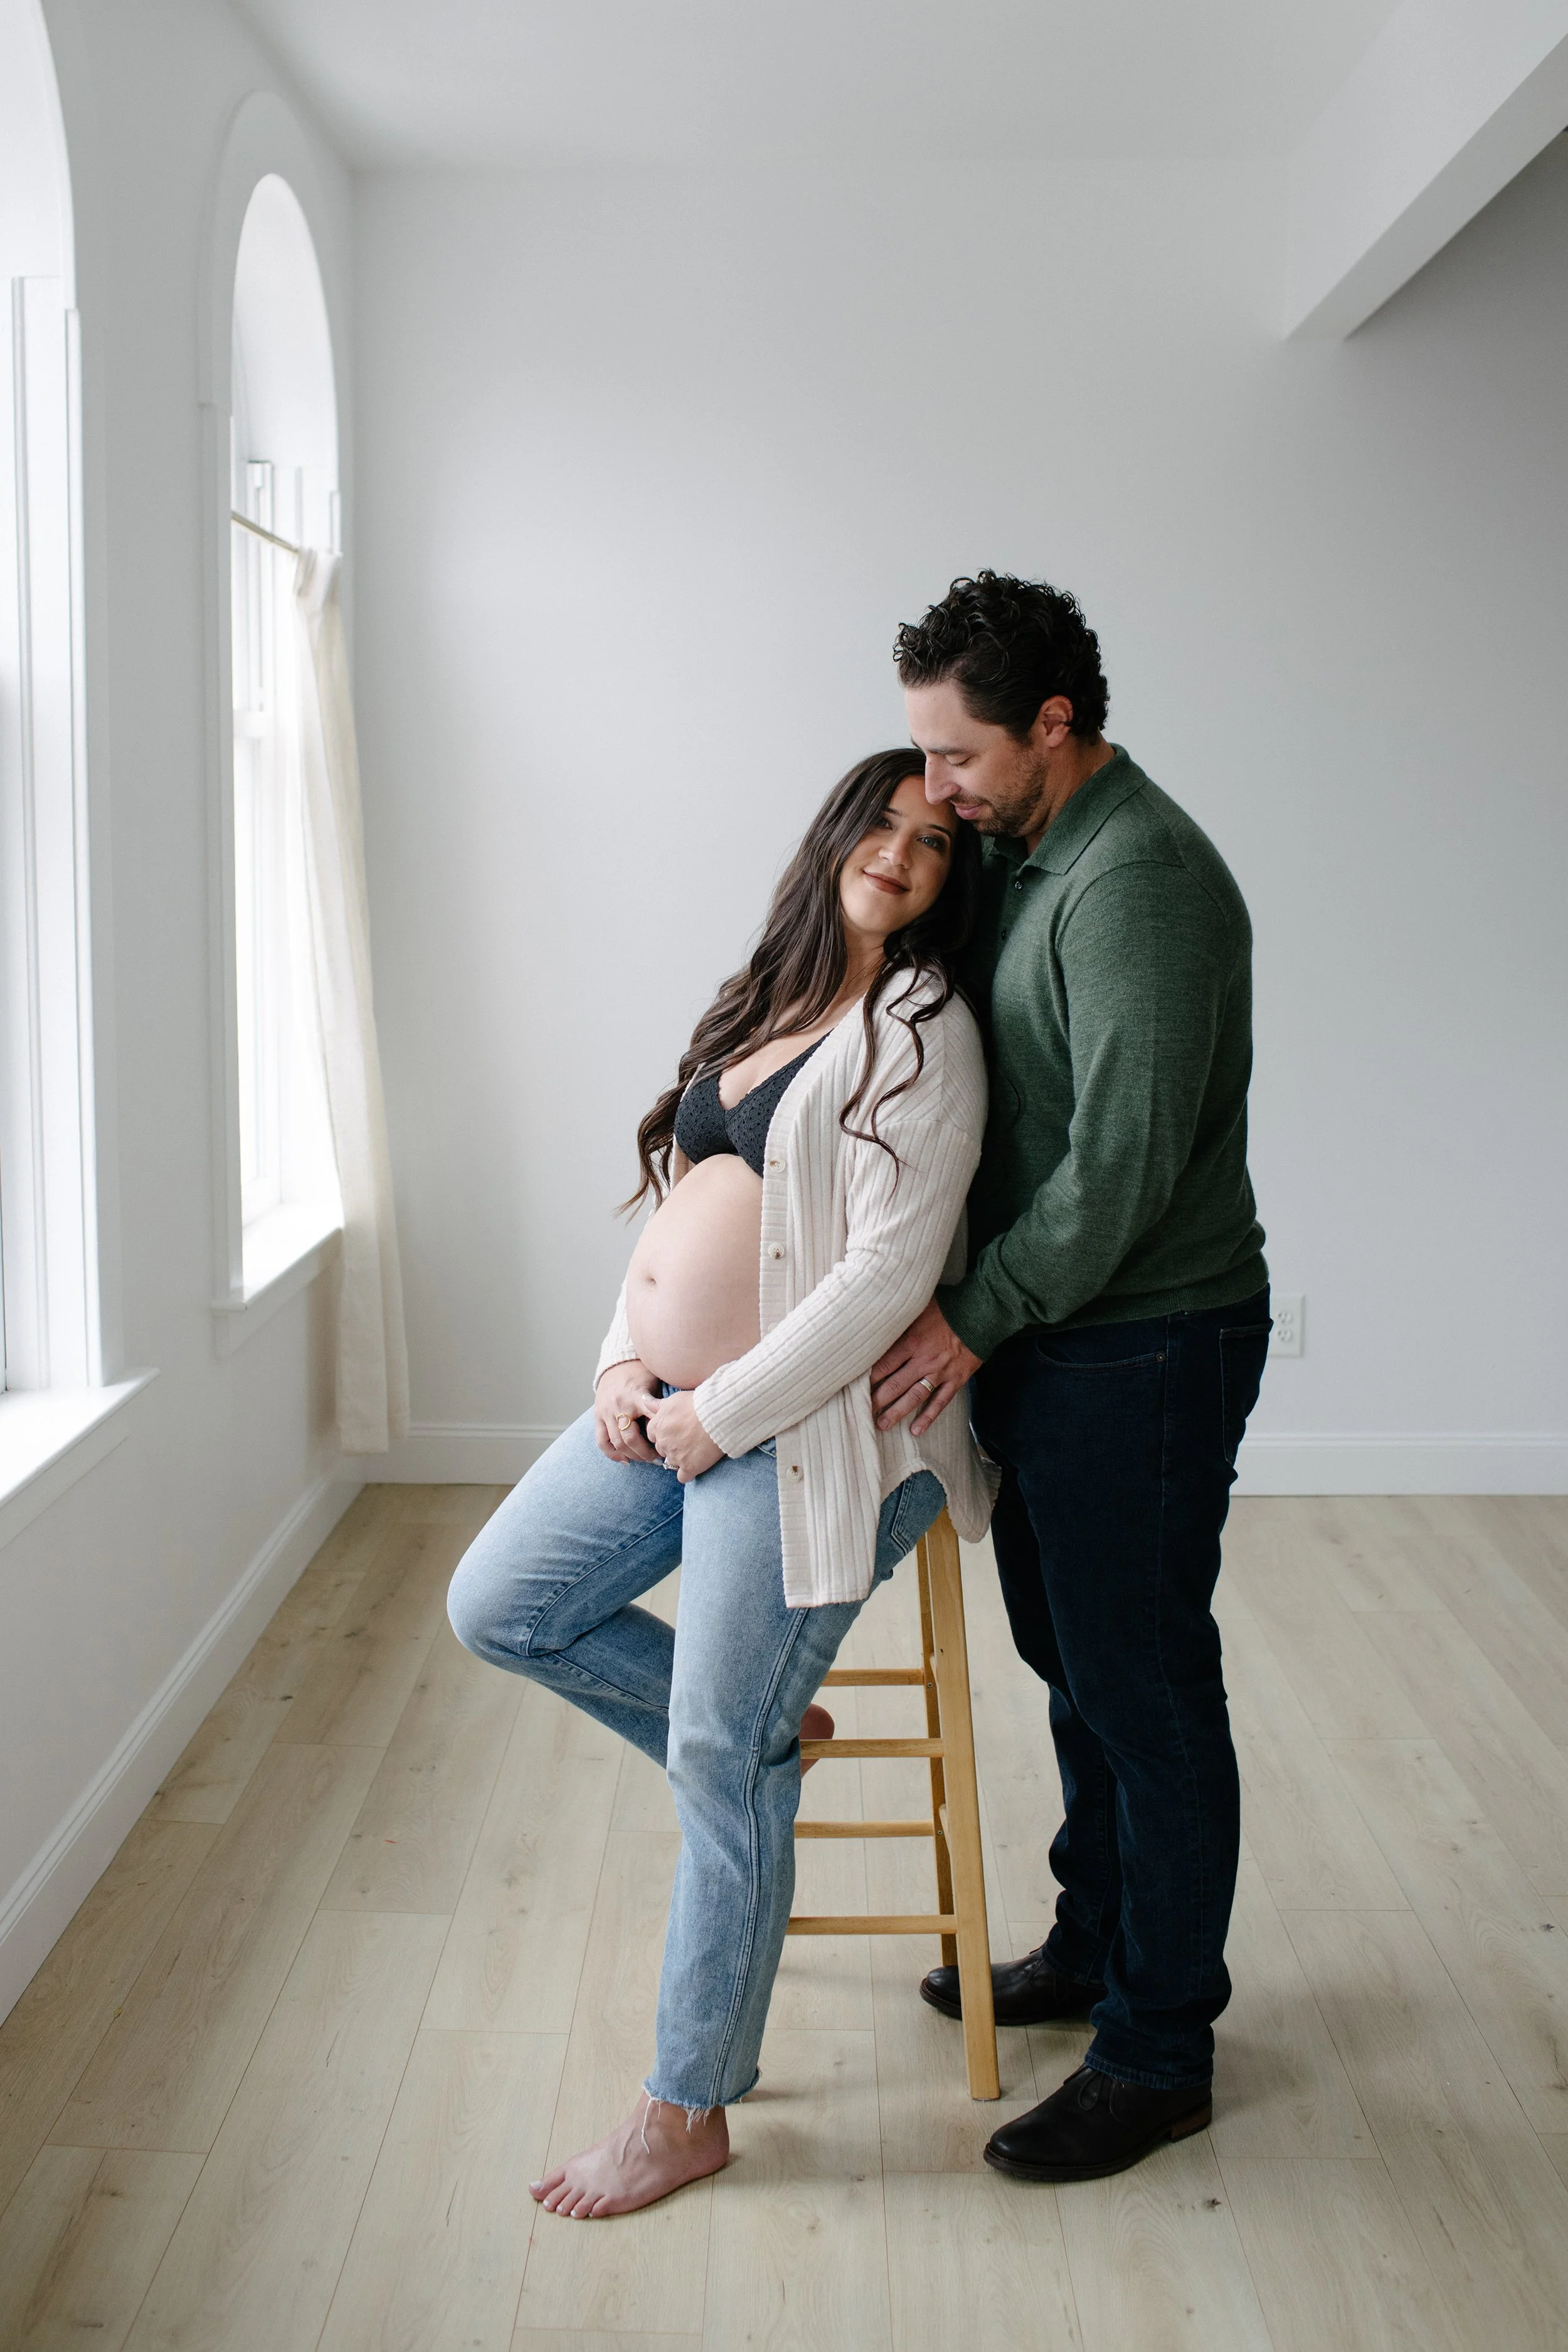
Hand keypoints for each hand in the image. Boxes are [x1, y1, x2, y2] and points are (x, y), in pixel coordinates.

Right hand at [594, 1360, 661, 1463]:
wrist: (619, 1362)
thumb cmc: (642, 1374)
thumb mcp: (654, 1386)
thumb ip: (658, 1407)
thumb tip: (669, 1429)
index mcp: (636, 1397)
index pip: (648, 1423)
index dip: (658, 1439)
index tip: (667, 1448)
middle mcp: (618, 1406)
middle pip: (630, 1439)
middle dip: (645, 1454)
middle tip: (658, 1459)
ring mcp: (605, 1412)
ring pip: (616, 1443)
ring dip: (632, 1456)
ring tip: (644, 1460)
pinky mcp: (597, 1416)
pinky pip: (601, 1441)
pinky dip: (612, 1454)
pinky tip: (625, 1460)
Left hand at [645, 1389, 723, 1483]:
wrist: (717, 1415)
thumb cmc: (697, 1404)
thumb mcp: (674, 1399)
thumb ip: (657, 1405)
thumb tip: (644, 1401)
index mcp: (657, 1426)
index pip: (652, 1435)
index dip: (664, 1433)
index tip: (676, 1430)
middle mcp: (663, 1442)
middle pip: (662, 1449)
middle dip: (671, 1446)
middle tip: (687, 1439)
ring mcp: (675, 1456)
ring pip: (672, 1462)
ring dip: (680, 1458)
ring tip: (695, 1449)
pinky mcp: (689, 1467)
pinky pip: (683, 1477)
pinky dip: (688, 1473)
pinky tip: (696, 1465)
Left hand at [870, 1299, 981, 1435]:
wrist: (982, 1313)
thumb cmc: (949, 1307)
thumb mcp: (919, 1307)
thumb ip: (901, 1320)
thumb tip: (880, 1323)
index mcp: (912, 1341)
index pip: (884, 1364)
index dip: (868, 1378)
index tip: (855, 1387)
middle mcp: (923, 1361)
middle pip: (895, 1385)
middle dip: (877, 1399)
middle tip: (862, 1411)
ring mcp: (940, 1373)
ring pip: (914, 1397)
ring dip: (897, 1412)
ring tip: (882, 1424)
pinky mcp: (956, 1380)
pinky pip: (939, 1402)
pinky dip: (928, 1417)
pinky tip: (916, 1430)